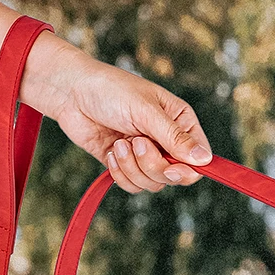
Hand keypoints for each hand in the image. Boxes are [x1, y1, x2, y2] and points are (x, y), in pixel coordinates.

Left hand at [24, 34, 212, 193]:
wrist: (69, 91)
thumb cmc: (110, 90)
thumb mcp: (146, 111)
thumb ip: (175, 137)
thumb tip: (204, 159)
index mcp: (181, 123)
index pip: (199, 159)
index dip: (188, 169)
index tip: (172, 168)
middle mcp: (167, 142)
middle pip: (176, 176)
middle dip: (153, 165)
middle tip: (136, 143)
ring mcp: (146, 155)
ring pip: (153, 183)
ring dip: (133, 167)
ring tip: (119, 143)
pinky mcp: (125, 165)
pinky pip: (133, 185)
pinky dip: (120, 174)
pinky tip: (111, 152)